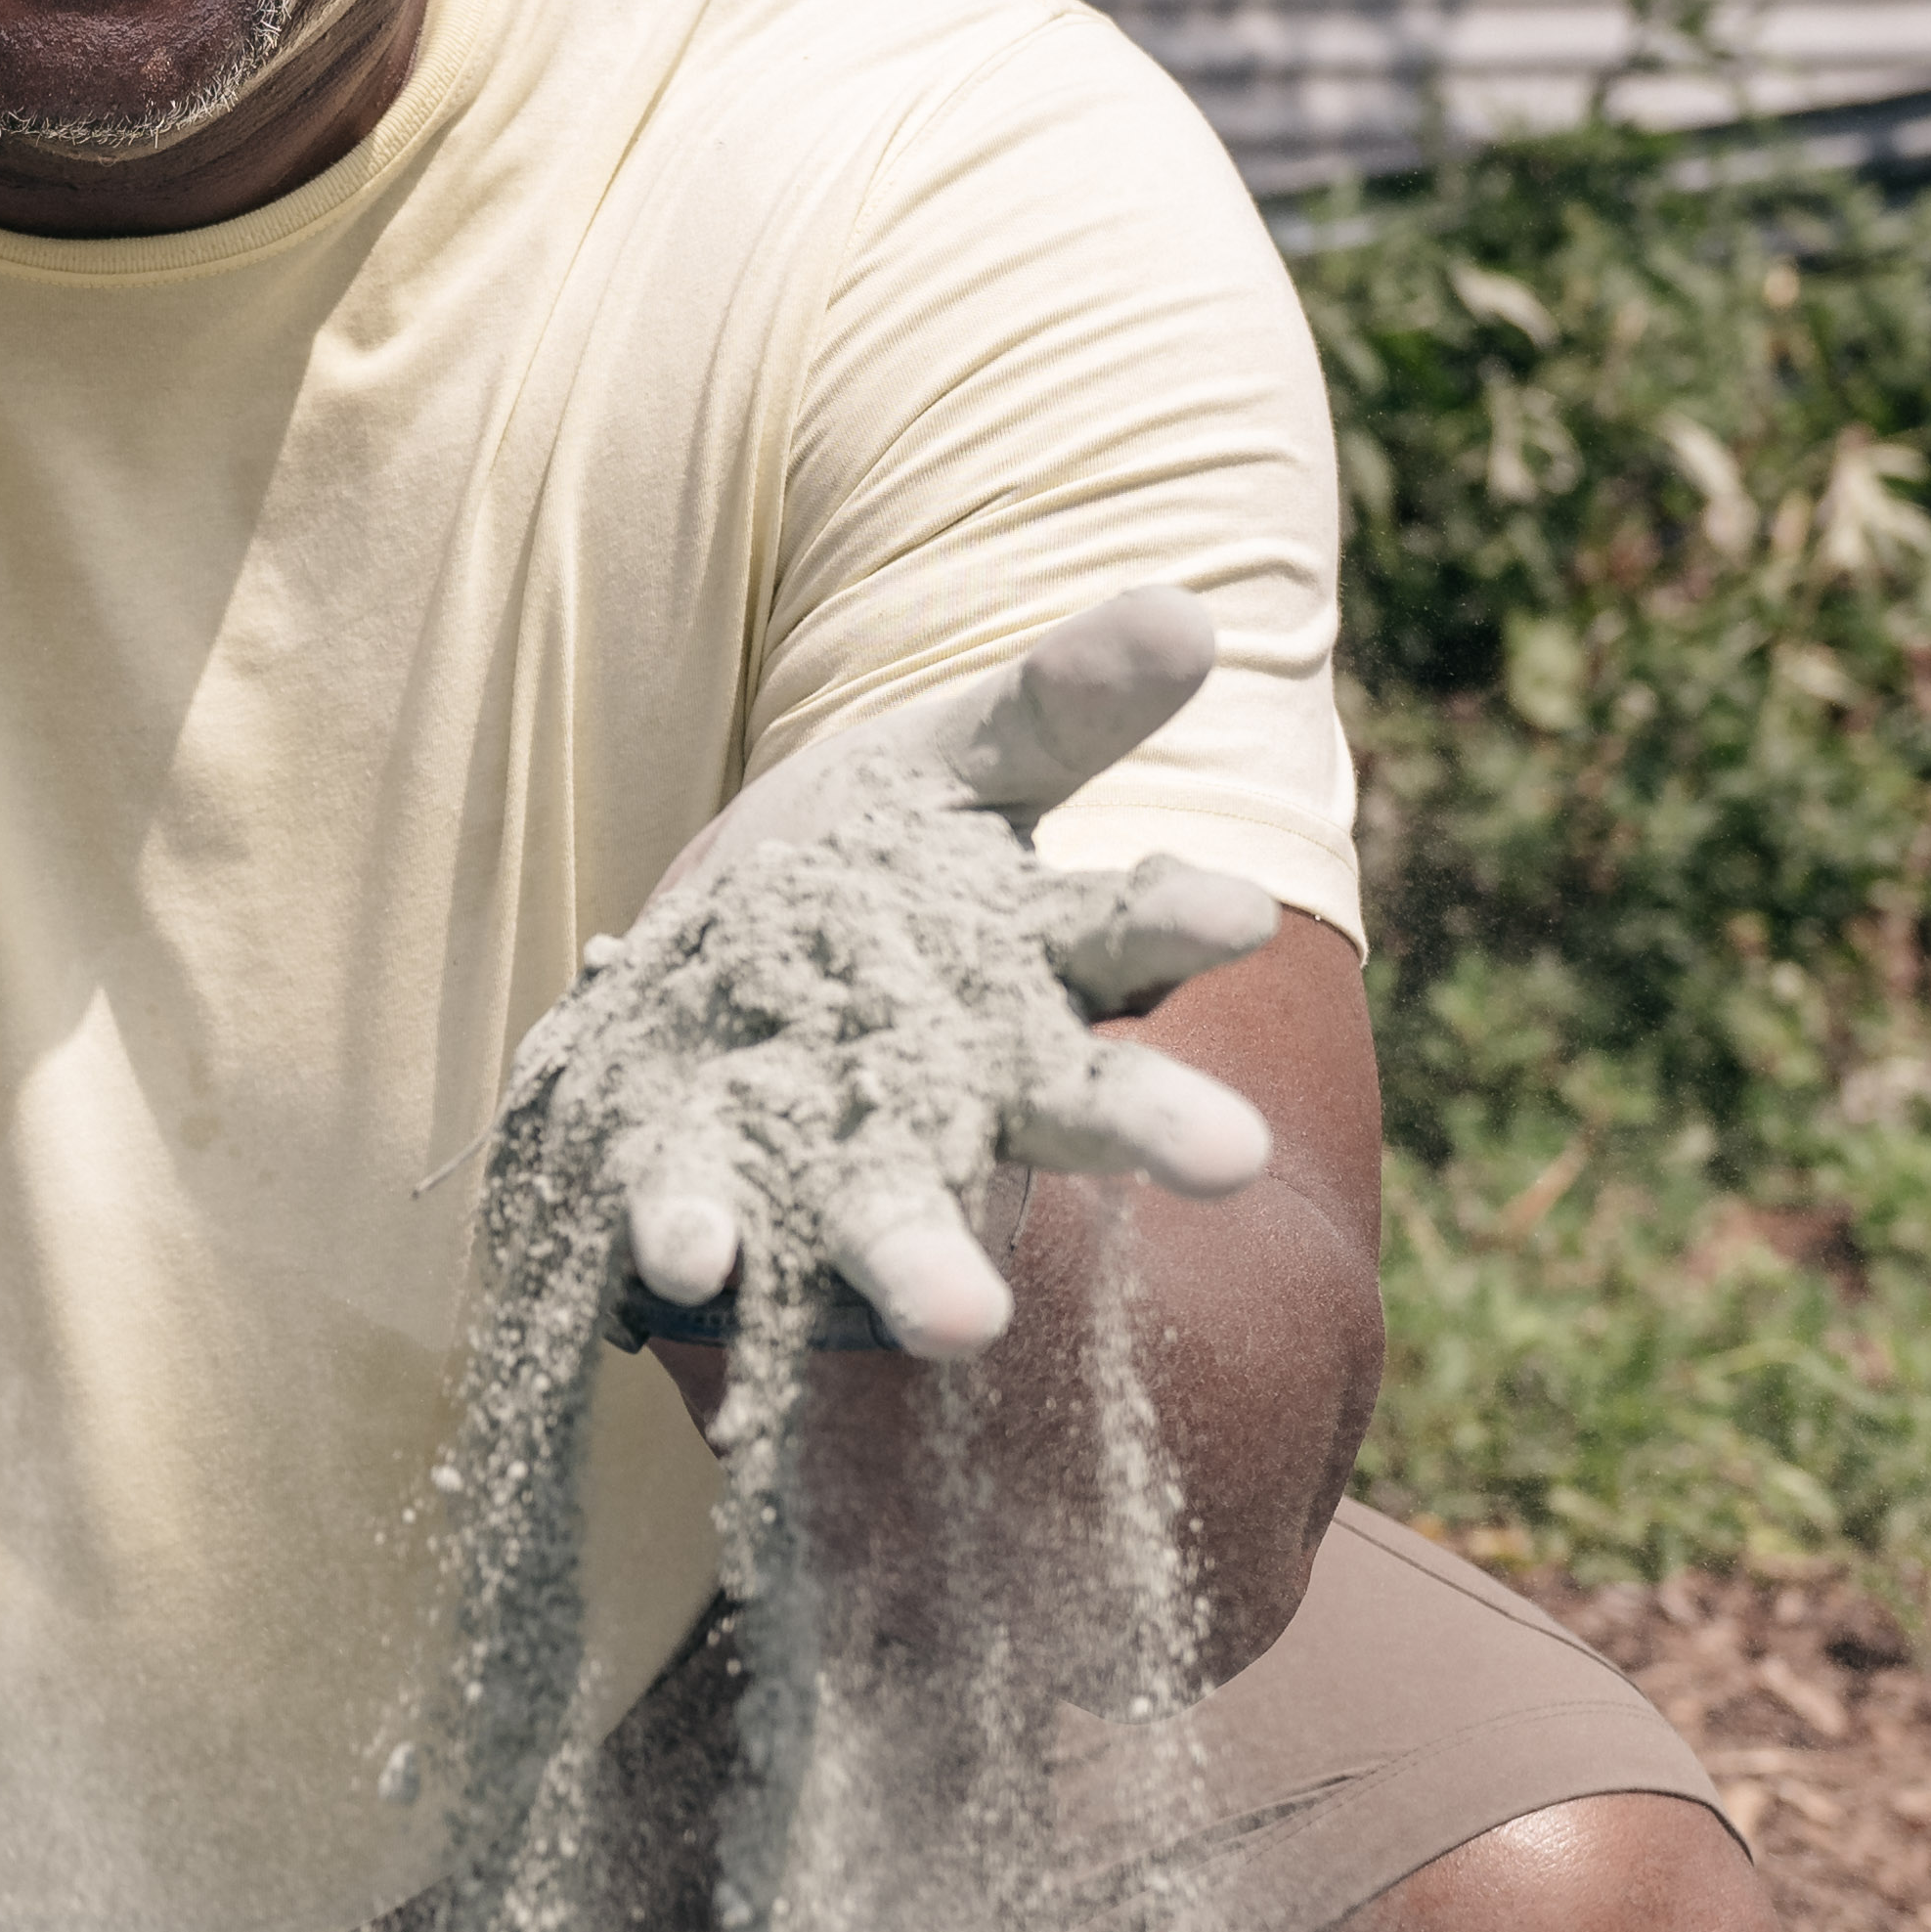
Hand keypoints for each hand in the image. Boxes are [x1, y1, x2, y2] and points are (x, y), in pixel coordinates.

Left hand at [603, 585, 1282, 1360]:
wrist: (698, 982)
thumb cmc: (866, 873)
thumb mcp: (957, 760)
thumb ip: (1063, 704)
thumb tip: (1192, 613)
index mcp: (1035, 961)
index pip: (1129, 932)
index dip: (1181, 922)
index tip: (1239, 912)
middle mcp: (963, 1083)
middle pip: (1066, 1105)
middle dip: (1144, 1128)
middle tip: (1232, 1157)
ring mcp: (841, 1148)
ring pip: (898, 1211)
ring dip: (925, 1263)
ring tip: (960, 1318)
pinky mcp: (709, 1183)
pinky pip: (706, 1218)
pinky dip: (698, 1237)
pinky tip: (691, 1261)